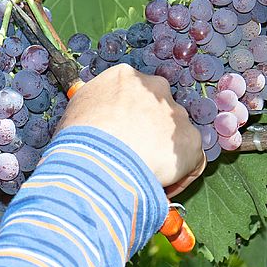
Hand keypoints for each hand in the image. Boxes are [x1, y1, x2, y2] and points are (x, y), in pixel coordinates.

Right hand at [58, 64, 205, 195]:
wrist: (96, 160)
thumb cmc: (77, 139)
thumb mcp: (74, 113)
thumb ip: (92, 111)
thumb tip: (92, 123)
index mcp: (125, 77)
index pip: (133, 94)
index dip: (128, 118)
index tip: (120, 138)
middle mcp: (154, 88)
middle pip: (158, 111)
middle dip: (150, 133)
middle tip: (134, 158)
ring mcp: (176, 114)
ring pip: (174, 136)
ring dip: (164, 154)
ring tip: (145, 177)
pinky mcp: (191, 140)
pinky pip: (191, 161)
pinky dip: (180, 177)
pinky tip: (160, 189)